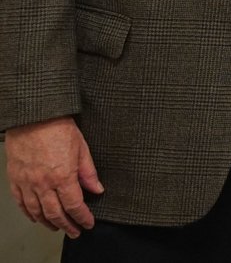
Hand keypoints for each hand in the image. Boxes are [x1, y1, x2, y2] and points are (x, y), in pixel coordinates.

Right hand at [6, 116, 101, 236]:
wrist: (34, 116)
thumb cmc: (58, 128)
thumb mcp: (82, 148)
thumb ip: (88, 172)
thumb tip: (97, 190)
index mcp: (62, 176)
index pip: (74, 205)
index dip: (82, 217)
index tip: (88, 223)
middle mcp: (43, 183)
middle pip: (55, 213)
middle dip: (67, 225)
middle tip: (74, 232)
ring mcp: (27, 182)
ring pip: (36, 211)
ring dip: (48, 223)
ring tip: (57, 227)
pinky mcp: (15, 179)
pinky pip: (21, 202)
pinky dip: (29, 213)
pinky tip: (36, 217)